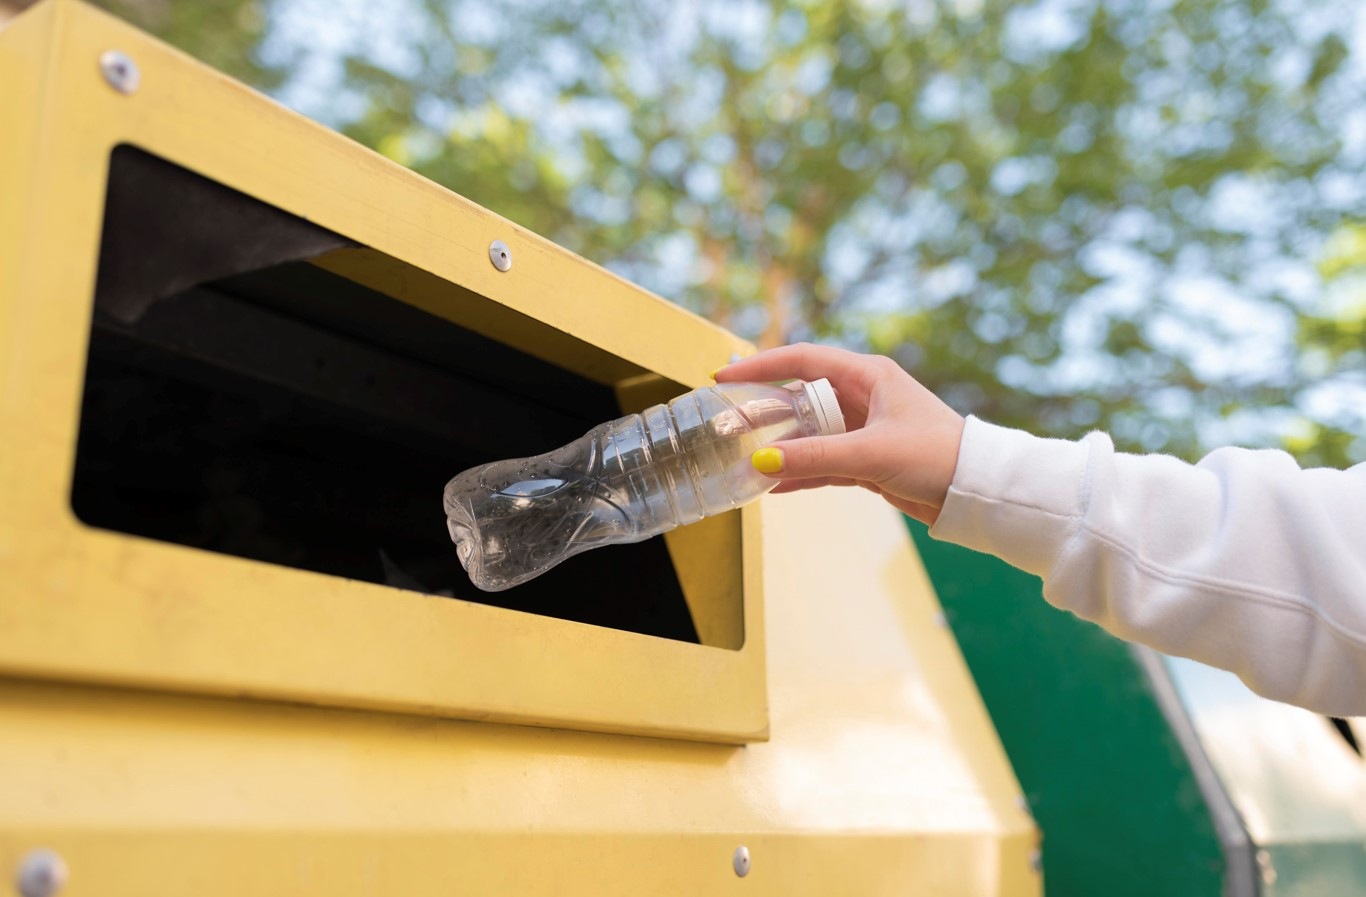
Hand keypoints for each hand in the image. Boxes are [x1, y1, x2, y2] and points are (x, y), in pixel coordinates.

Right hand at [714, 344, 965, 525]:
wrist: (976, 490)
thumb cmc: (936, 456)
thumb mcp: (872, 453)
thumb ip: (816, 457)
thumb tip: (763, 462)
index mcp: (868, 376)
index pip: (802, 360)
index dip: (762, 365)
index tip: (726, 375)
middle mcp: (864, 397)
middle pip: (801, 396)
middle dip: (765, 410)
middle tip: (729, 423)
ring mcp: (865, 429)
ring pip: (811, 432)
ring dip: (782, 447)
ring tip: (744, 459)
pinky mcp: (868, 459)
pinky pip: (824, 461)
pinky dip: (802, 472)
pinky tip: (775, 486)